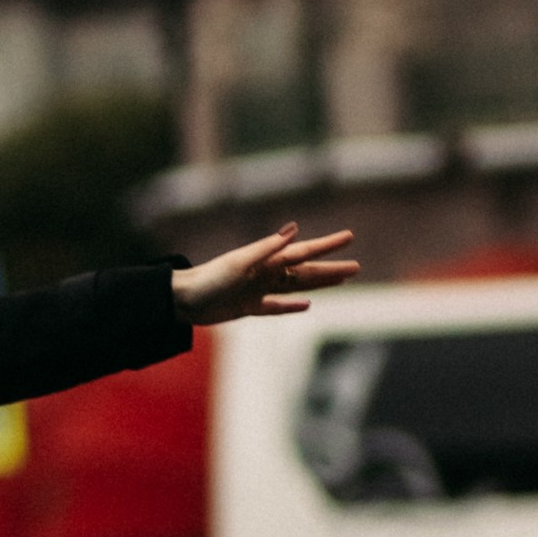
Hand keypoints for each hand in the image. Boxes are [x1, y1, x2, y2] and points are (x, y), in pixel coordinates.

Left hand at [171, 225, 360, 325]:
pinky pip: (276, 307)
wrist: (181, 301)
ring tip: (339, 281)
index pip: (304, 251)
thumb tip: (295, 229)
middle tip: (356, 267)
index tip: (349, 237)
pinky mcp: (248, 307)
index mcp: (266, 260)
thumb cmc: (208, 279)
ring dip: (318, 284)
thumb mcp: (239, 263)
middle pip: (306, 271)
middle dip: (331, 269)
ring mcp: (258, 290)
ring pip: (296, 287)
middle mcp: (266, 273)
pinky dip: (291, 306)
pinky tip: (307, 305)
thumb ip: (267, 248)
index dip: (327, 245)